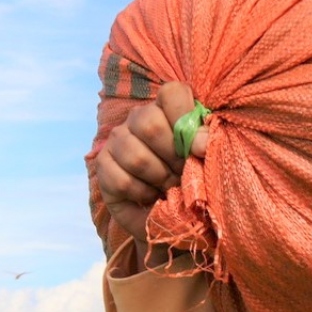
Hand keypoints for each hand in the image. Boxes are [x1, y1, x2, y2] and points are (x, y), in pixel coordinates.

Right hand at [94, 83, 210, 244]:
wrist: (174, 218)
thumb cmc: (194, 183)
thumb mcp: (208, 162)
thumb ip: (208, 146)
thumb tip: (202, 143)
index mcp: (168, 109)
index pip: (171, 92)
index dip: (185, 117)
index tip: (200, 148)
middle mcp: (138, 119)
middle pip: (149, 123)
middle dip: (173, 157)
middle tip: (184, 174)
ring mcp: (117, 140)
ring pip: (135, 155)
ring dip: (160, 178)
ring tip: (170, 187)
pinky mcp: (103, 166)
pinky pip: (122, 180)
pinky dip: (142, 193)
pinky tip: (151, 196)